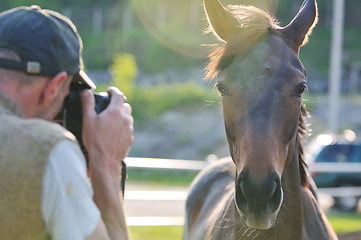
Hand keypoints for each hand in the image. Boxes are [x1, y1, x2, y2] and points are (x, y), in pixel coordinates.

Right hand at [81, 87, 131, 238]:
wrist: (105, 161)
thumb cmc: (95, 141)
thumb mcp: (88, 120)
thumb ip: (87, 104)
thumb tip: (86, 92)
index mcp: (115, 112)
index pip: (119, 95)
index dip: (114, 91)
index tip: (109, 91)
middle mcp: (125, 119)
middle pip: (125, 106)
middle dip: (118, 104)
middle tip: (108, 107)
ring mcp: (129, 129)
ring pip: (128, 117)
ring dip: (121, 116)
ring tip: (110, 121)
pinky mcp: (130, 138)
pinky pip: (128, 128)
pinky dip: (123, 127)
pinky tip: (113, 133)